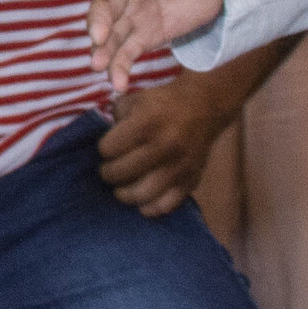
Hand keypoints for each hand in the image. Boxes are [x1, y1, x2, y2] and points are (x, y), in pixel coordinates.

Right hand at [89, 0, 228, 86]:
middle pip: (104, 3)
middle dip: (98, 20)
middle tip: (98, 36)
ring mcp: (130, 13)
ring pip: (110, 33)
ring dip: (102, 49)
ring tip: (98, 66)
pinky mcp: (142, 36)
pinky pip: (126, 53)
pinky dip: (120, 68)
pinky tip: (118, 84)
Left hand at [97, 71, 240, 216]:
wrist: (204, 106)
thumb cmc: (163, 103)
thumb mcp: (134, 100)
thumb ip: (114, 119)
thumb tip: (103, 144)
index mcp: (147, 123)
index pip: (109, 148)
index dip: (103, 149)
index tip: (107, 148)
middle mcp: (164, 146)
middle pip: (121, 172)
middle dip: (108, 173)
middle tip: (109, 171)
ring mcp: (179, 166)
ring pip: (142, 194)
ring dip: (124, 194)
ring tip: (121, 189)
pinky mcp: (191, 180)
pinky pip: (166, 205)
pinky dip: (150, 208)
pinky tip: (142, 200)